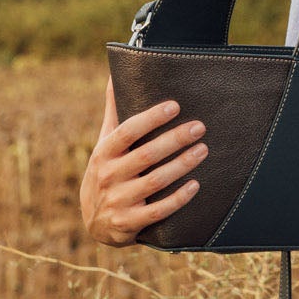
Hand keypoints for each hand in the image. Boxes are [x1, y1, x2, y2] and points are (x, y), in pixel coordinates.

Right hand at [81, 75, 208, 246]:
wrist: (94, 222)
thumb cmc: (107, 171)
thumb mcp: (104, 144)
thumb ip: (114, 112)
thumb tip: (114, 75)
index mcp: (104, 153)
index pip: (127, 132)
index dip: (150, 119)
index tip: (175, 105)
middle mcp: (108, 176)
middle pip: (145, 155)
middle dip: (174, 140)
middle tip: (199, 127)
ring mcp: (118, 201)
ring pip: (155, 181)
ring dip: (181, 165)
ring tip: (203, 150)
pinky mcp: (129, 223)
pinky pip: (158, 211)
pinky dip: (178, 199)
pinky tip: (196, 185)